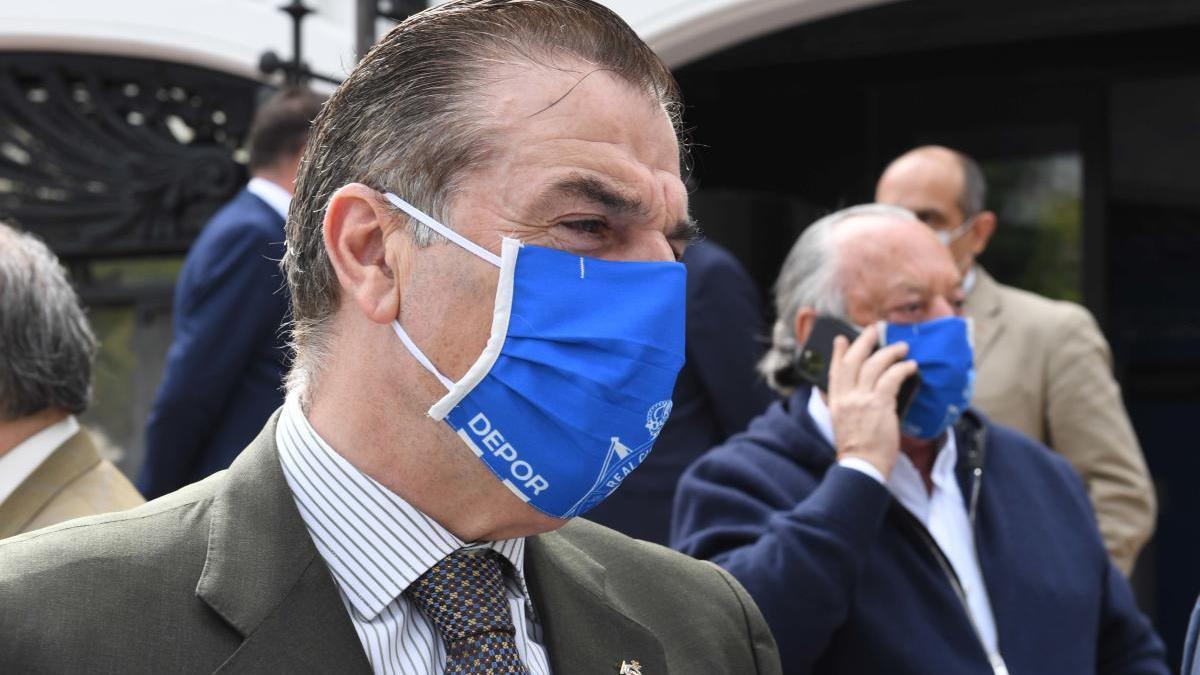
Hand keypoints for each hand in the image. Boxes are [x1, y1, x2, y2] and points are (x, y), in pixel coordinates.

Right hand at [826, 325, 917, 478]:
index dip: (839, 353)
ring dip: (890, 352)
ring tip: (902, 347)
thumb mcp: (841, 424)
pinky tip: (911, 366)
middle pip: (854, 361)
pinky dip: (902, 369)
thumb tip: (851, 393)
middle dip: (864, 342)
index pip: (835, 371)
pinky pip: (892, 378)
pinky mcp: (880, 404)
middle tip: (873, 330)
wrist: (862, 466)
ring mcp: (862, 399)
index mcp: (835, 402)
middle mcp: (846, 397)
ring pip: (874, 365)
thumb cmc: (857, 450)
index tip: (843, 339)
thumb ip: (843, 406)